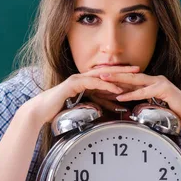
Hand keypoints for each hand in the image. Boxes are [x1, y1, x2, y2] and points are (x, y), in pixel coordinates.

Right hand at [23, 65, 141, 125]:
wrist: (41, 111)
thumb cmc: (59, 110)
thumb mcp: (85, 107)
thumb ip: (98, 104)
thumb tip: (113, 107)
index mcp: (84, 82)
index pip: (105, 76)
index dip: (120, 74)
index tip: (134, 75)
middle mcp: (81, 78)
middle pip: (106, 71)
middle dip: (123, 70)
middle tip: (138, 69)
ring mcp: (77, 79)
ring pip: (101, 75)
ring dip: (117, 75)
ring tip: (132, 76)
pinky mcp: (73, 84)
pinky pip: (93, 83)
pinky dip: (105, 85)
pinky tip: (116, 89)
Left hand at [99, 73, 180, 129]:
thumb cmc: (174, 112)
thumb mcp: (154, 105)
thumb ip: (143, 102)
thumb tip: (130, 107)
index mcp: (152, 82)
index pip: (130, 79)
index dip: (116, 78)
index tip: (101, 78)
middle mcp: (155, 79)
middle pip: (130, 76)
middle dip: (113, 74)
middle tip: (97, 73)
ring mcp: (160, 83)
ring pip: (134, 81)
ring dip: (118, 80)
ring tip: (103, 80)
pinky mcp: (164, 90)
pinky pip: (143, 92)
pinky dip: (131, 95)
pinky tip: (119, 97)